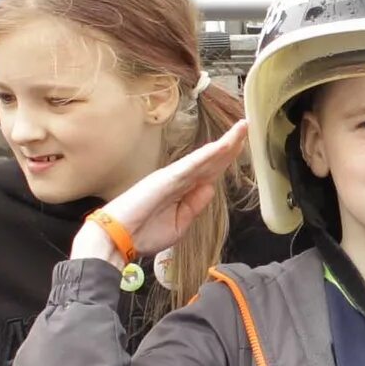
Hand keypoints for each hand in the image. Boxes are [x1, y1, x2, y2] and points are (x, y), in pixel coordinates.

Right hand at [71, 120, 248, 263]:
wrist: (118, 238)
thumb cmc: (143, 233)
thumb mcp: (179, 224)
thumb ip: (195, 205)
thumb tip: (210, 187)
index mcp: (182, 190)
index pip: (210, 171)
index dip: (226, 159)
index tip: (242, 146)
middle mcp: (179, 178)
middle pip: (211, 159)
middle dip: (231, 145)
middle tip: (246, 127)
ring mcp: (174, 176)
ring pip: (205, 157)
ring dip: (225, 143)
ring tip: (242, 128)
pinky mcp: (167, 178)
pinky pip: (192, 165)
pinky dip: (208, 155)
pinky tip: (223, 145)